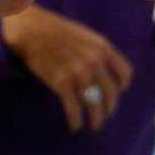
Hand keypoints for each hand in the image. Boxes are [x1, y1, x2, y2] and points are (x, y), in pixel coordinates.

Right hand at [1, 5, 132, 132]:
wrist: (30, 28)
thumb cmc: (56, 31)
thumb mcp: (85, 36)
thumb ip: (97, 52)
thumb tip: (105, 72)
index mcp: (102, 47)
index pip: (124, 73)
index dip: (122, 86)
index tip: (117, 93)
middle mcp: (94, 60)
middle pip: (110, 92)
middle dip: (110, 107)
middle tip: (106, 115)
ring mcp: (78, 72)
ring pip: (94, 103)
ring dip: (96, 118)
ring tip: (96, 126)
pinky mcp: (60, 82)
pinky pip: (73, 107)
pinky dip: (76, 120)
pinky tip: (76, 126)